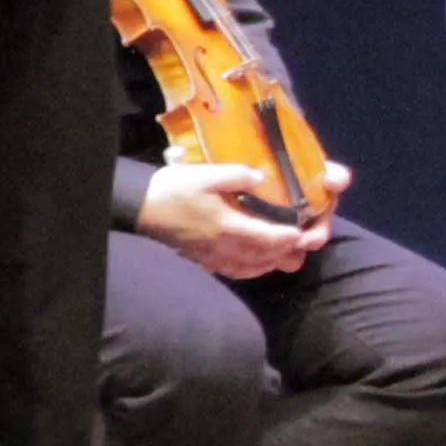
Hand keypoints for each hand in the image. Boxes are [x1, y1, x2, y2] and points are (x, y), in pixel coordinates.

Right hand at [138, 159, 329, 277]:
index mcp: (229, 227)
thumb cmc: (173, 189)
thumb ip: (236, 175)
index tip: (307, 231)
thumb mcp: (205, 174)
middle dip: (288, 252)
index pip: (271, 239)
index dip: (294, 238)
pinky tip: (257, 262)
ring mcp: (213, 257)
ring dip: (272, 262)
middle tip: (303, 241)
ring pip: (253, 268)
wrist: (138, 208)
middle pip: (267, 258)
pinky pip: (235, 271)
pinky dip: (252, 269)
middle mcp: (225, 248)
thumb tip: (262, 177)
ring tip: (285, 251)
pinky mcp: (203, 260)